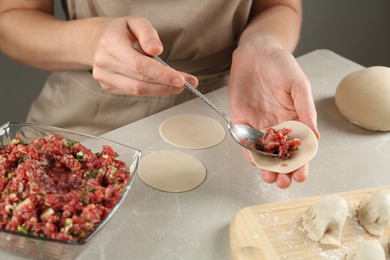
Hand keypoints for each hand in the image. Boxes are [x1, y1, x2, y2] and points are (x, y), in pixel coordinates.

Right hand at [91, 17, 197, 95]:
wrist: (99, 41)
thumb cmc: (122, 31)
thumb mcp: (136, 22)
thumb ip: (148, 33)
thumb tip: (157, 50)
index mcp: (110, 43)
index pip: (139, 64)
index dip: (161, 74)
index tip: (180, 79)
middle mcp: (104, 62)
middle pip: (140, 80)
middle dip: (166, 83)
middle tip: (186, 83)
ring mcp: (104, 77)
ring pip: (137, 90)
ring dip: (161, 90)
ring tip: (177, 86)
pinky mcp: (108, 87)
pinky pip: (133, 92)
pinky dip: (151, 91)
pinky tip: (162, 86)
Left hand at [228, 39, 319, 188]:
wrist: (257, 52)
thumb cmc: (281, 65)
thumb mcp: (298, 85)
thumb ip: (305, 109)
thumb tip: (315, 136)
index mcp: (293, 119)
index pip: (299, 147)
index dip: (301, 163)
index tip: (301, 175)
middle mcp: (276, 125)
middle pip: (280, 154)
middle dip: (283, 170)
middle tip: (283, 182)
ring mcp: (258, 123)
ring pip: (263, 151)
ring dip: (266, 166)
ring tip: (270, 177)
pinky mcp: (241, 119)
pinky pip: (244, 139)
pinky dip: (248, 151)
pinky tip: (253, 161)